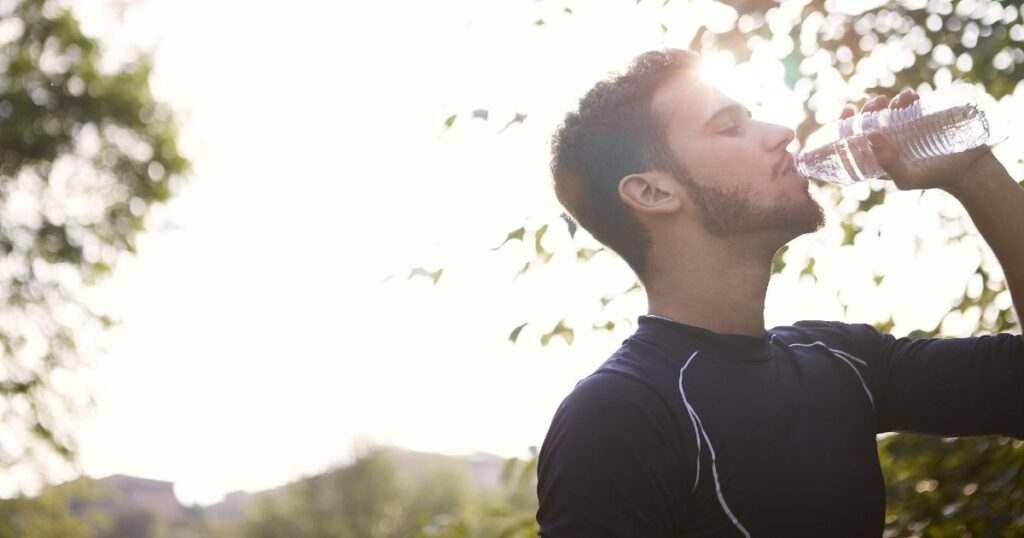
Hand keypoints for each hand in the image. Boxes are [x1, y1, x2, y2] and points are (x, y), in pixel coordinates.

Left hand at [839, 91, 997, 192]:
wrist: (970, 170)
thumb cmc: (934, 177)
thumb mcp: (907, 177)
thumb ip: (887, 162)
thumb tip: (869, 134)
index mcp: (877, 158)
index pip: (853, 140)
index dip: (845, 124)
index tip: (848, 110)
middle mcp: (889, 143)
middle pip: (870, 122)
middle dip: (869, 109)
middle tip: (877, 103)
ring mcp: (906, 131)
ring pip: (888, 111)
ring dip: (888, 102)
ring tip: (897, 99)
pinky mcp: (923, 120)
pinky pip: (910, 106)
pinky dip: (907, 98)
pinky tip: (910, 96)